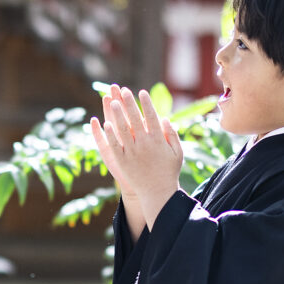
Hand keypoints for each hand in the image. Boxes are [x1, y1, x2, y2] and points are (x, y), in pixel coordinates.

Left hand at [92, 86, 182, 229]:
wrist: (158, 193)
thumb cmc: (169, 172)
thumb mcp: (177, 153)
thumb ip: (172, 135)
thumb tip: (164, 118)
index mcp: (158, 140)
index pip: (151, 116)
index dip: (146, 103)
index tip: (141, 92)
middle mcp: (145, 144)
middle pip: (135, 119)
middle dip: (129, 103)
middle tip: (123, 90)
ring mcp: (132, 152)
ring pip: (122, 129)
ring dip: (117, 114)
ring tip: (112, 101)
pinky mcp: (123, 161)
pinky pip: (114, 145)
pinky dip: (110, 134)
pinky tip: (105, 123)